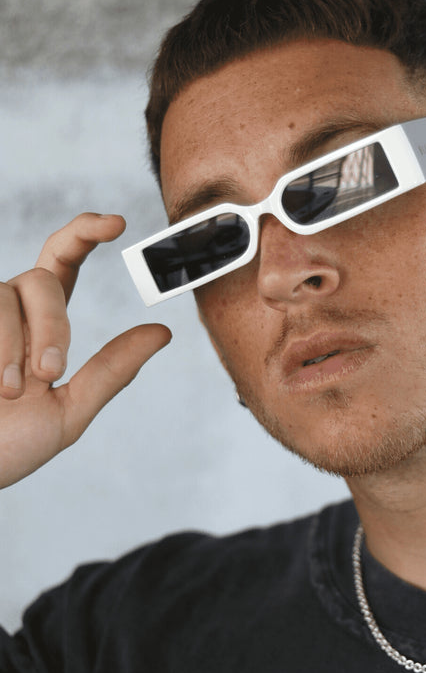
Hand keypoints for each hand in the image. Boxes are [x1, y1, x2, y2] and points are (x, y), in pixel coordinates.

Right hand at [0, 213, 171, 488]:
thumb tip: (163, 332)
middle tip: (48, 375)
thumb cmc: (4, 448)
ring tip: (6, 390)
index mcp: (39, 325)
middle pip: (43, 278)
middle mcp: (6, 310)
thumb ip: (111, 370)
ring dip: (13, 346)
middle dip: (53, 327)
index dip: (87, 232)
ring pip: (5, 292)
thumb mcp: (68, 413)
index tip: (119, 224)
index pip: (64, 261)